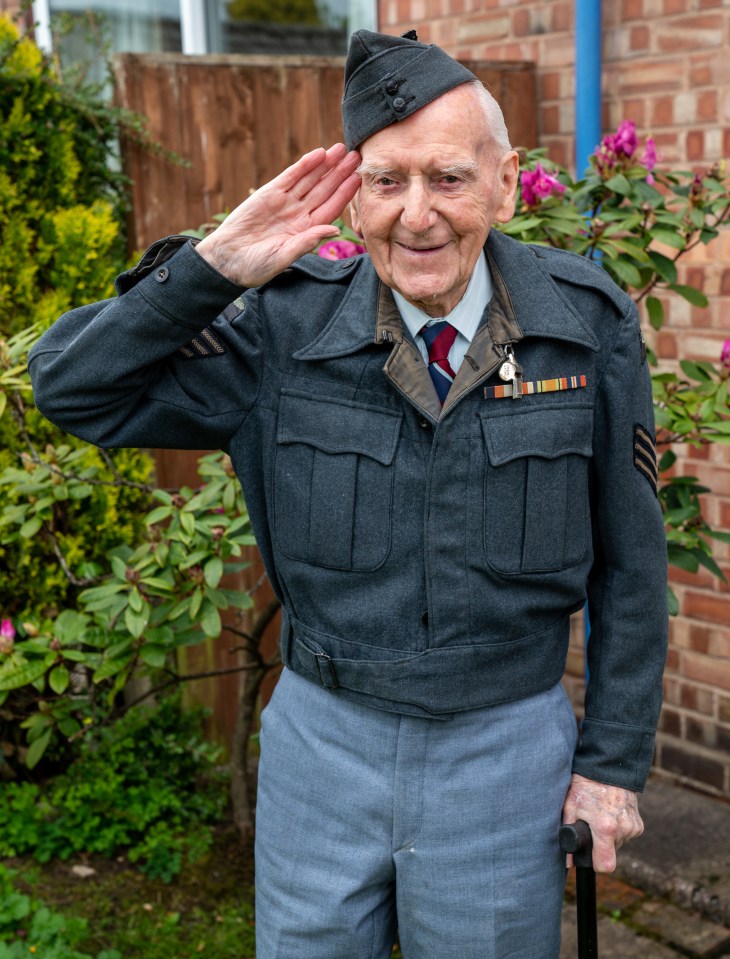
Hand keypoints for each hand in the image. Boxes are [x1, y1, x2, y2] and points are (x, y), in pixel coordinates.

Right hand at [196, 143, 360, 287]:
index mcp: (306, 231)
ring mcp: (285, 202)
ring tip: (341, 150)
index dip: (345, 193)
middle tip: (356, 156)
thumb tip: (335, 230)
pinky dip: (305, 165)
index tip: (358, 179)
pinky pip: (291, 176)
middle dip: (340, 173)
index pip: (331, 208)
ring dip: (326, 165)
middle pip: (324, 190)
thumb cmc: (256, 265)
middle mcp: (299, 214)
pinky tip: (319, 154)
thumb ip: (308, 241)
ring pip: (310, 180)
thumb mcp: (285, 256)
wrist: (227, 259)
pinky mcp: (269, 193)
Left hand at [562, 773, 643, 872]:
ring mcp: (633, 827)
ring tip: (601, 817)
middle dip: (601, 845)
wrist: (607, 768)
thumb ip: (567, 835)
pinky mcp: (639, 824)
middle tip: (592, 826)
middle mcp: (623, 829)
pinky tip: (612, 814)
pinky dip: (619, 829)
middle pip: (611, 854)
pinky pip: (627, 836)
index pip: (605, 865)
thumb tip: (568, 862)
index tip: (590, 856)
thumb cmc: (585, 787)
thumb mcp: (570, 808)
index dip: (595, 863)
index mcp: (605, 828)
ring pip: (619, 844)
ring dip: (610, 836)